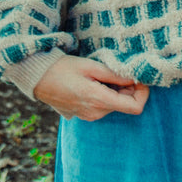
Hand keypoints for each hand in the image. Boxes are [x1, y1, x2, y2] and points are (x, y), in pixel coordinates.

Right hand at [34, 55, 149, 120]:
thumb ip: (115, 74)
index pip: (135, 107)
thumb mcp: (91, 66)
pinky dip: (106, 94)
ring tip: (101, 75)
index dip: (143, 93)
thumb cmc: (63, 68)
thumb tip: (135, 78)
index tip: (139, 78)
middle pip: (125, 105)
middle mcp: (96, 113)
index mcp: (99, 100)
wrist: (38, 78)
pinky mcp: (84, 115)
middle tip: (118, 70)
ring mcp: (90, 116)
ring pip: (115, 105)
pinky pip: (104, 106)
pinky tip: (94, 82)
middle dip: (128, 88)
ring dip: (116, 90)